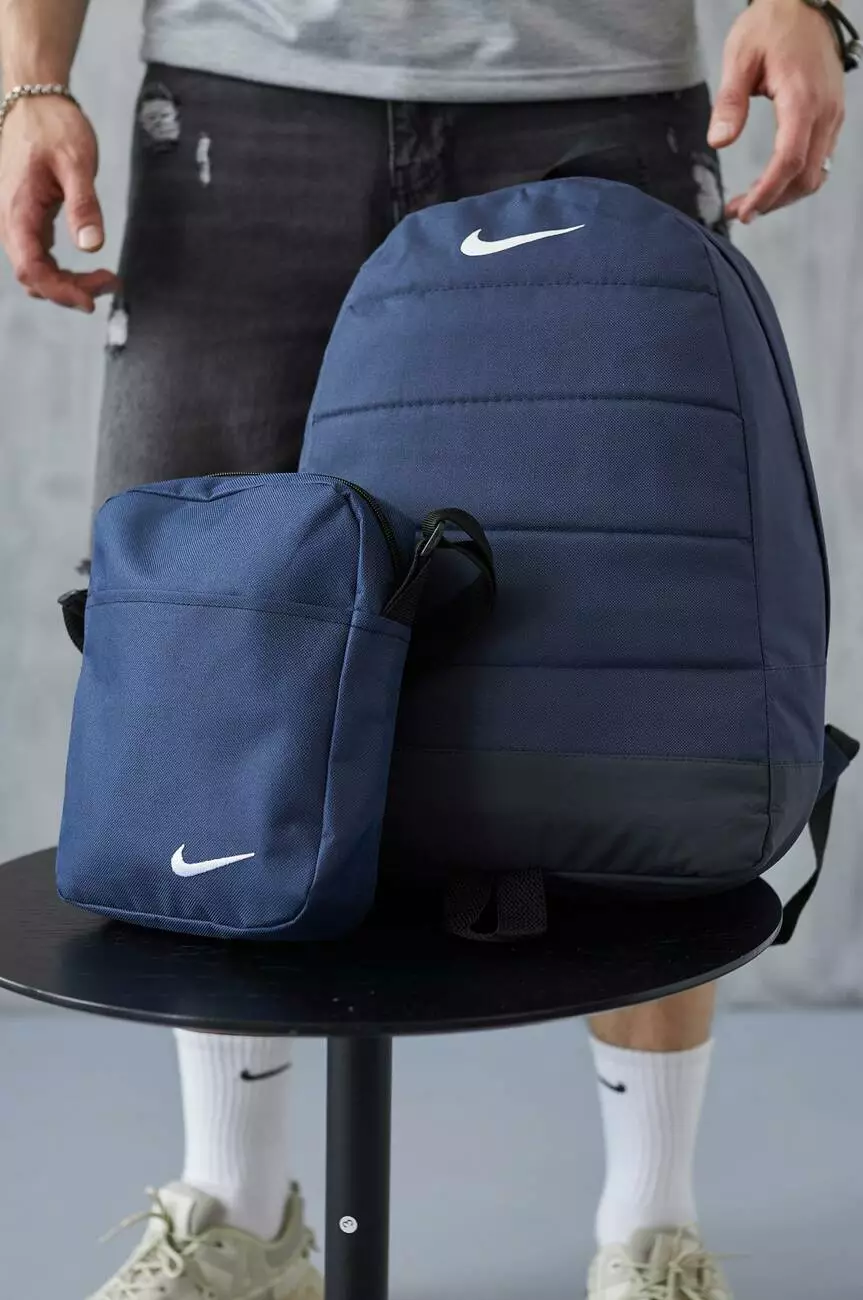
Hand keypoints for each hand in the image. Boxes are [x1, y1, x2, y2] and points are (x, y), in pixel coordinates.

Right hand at [0, 94, 120, 309]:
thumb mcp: (77, 162)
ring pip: (34, 270)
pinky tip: (87, 268)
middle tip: (111, 283)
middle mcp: (8, 220)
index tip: (92, 299)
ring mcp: (13, 221)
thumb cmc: (54, 126)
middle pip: (33, 277)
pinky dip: (61, 271)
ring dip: (67, 283)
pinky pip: (37, 257)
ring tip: (105, 278)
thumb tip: (91, 247)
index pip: (32, 269)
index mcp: (16, 210)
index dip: (60, 291)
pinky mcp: (24, 218)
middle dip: (71, 290)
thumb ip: (84, 205)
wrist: (34, 98)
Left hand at [708, 0, 845, 221]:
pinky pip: (820, 159)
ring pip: (816, 173)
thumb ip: (730, 102)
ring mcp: (833, 115)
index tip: (744, 211)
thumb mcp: (739, 58)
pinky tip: (771, 182)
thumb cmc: (770, 25)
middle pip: (805, 177)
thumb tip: (720, 142)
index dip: (767, 192)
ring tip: (751, 203)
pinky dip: (796, 178)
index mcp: (802, 99)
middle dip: (772, 202)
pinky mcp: (832, 114)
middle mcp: (824, 112)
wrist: (805, 1)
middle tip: (739, 212)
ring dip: (784, 195)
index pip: (789, 161)